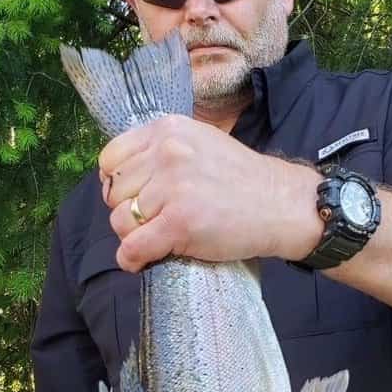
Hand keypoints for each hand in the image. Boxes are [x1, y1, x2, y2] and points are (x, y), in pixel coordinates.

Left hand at [98, 114, 321, 271]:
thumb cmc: (242, 180)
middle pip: (114, 192)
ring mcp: (173, 188)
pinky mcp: (180, 223)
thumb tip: (118, 178)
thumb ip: (162, 151)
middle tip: (157, 221)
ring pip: (121, 221)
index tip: (135, 198)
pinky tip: (142, 261)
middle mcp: (167, 153)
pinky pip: (133, 247)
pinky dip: (132, 259)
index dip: (118, 184)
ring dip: (134, 236)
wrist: (281, 204)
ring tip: (159, 237)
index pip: (110, 159)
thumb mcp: (200, 143)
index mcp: (167, 130)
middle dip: (129, 211)